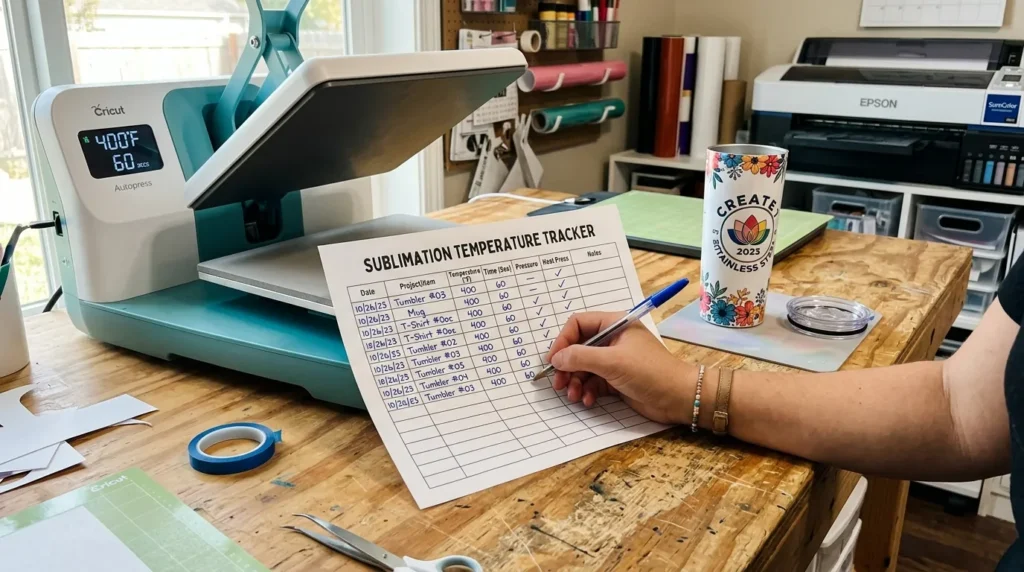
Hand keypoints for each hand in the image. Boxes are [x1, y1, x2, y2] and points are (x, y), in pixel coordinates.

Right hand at [544, 312, 695, 423]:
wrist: (679, 398)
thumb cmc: (650, 372)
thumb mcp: (612, 362)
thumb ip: (581, 357)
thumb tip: (556, 358)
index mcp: (615, 325)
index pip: (578, 324)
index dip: (563, 341)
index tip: (553, 360)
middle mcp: (613, 340)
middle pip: (578, 348)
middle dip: (567, 366)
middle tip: (558, 383)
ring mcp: (614, 360)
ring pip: (584, 367)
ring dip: (575, 381)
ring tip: (574, 395)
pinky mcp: (617, 379)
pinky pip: (593, 382)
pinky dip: (587, 390)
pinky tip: (588, 400)